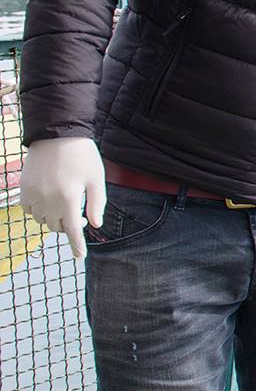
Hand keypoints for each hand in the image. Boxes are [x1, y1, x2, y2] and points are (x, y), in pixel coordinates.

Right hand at [20, 137, 105, 258]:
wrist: (56, 134)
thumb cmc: (81, 155)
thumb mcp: (96, 178)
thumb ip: (97, 203)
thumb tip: (95, 225)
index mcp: (68, 197)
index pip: (72, 229)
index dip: (77, 244)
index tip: (80, 256)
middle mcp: (48, 199)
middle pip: (57, 226)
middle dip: (69, 227)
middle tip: (80, 217)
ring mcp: (33, 194)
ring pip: (43, 220)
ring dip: (54, 219)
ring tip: (65, 205)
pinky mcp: (23, 189)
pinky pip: (30, 210)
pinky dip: (39, 211)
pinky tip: (50, 201)